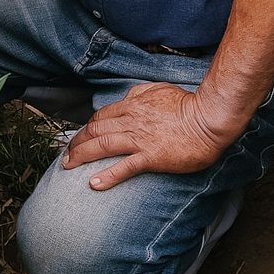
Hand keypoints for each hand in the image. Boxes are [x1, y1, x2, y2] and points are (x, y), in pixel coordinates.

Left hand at [61, 83, 232, 190]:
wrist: (208, 119)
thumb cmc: (187, 104)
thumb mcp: (159, 89)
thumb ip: (140, 92)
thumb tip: (127, 97)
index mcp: (132, 105)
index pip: (100, 117)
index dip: (86, 128)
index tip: (78, 138)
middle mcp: (131, 121)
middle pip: (95, 131)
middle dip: (76, 143)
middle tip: (65, 155)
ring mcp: (140, 139)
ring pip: (102, 146)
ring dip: (82, 156)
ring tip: (69, 167)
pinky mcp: (151, 156)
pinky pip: (124, 167)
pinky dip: (107, 176)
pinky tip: (94, 184)